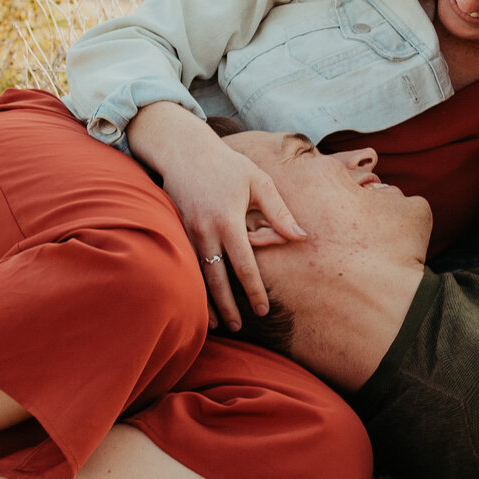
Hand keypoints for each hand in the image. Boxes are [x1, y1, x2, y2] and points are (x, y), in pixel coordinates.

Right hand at [127, 102, 301, 326]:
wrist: (183, 151)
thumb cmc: (227, 165)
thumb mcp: (259, 181)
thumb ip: (279, 212)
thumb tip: (301, 237)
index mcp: (229, 220)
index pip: (244, 265)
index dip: (254, 291)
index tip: (263, 310)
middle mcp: (206, 231)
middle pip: (218, 279)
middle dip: (228, 306)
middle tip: (238, 327)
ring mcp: (187, 233)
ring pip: (198, 276)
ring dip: (208, 301)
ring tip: (218, 323)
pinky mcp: (176, 231)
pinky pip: (187, 265)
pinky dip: (194, 285)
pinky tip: (200, 300)